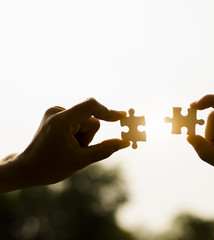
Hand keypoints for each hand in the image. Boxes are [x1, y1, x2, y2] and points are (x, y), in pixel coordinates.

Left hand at [11, 98, 129, 188]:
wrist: (26, 169)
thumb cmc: (50, 167)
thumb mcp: (81, 160)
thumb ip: (105, 150)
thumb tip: (124, 143)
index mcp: (62, 120)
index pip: (90, 106)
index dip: (108, 111)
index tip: (122, 117)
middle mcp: (57, 111)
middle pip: (90, 119)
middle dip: (89, 136)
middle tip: (76, 150)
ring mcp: (55, 112)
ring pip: (85, 122)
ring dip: (83, 136)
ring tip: (68, 148)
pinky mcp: (56, 116)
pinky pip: (78, 122)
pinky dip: (77, 133)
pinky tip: (65, 143)